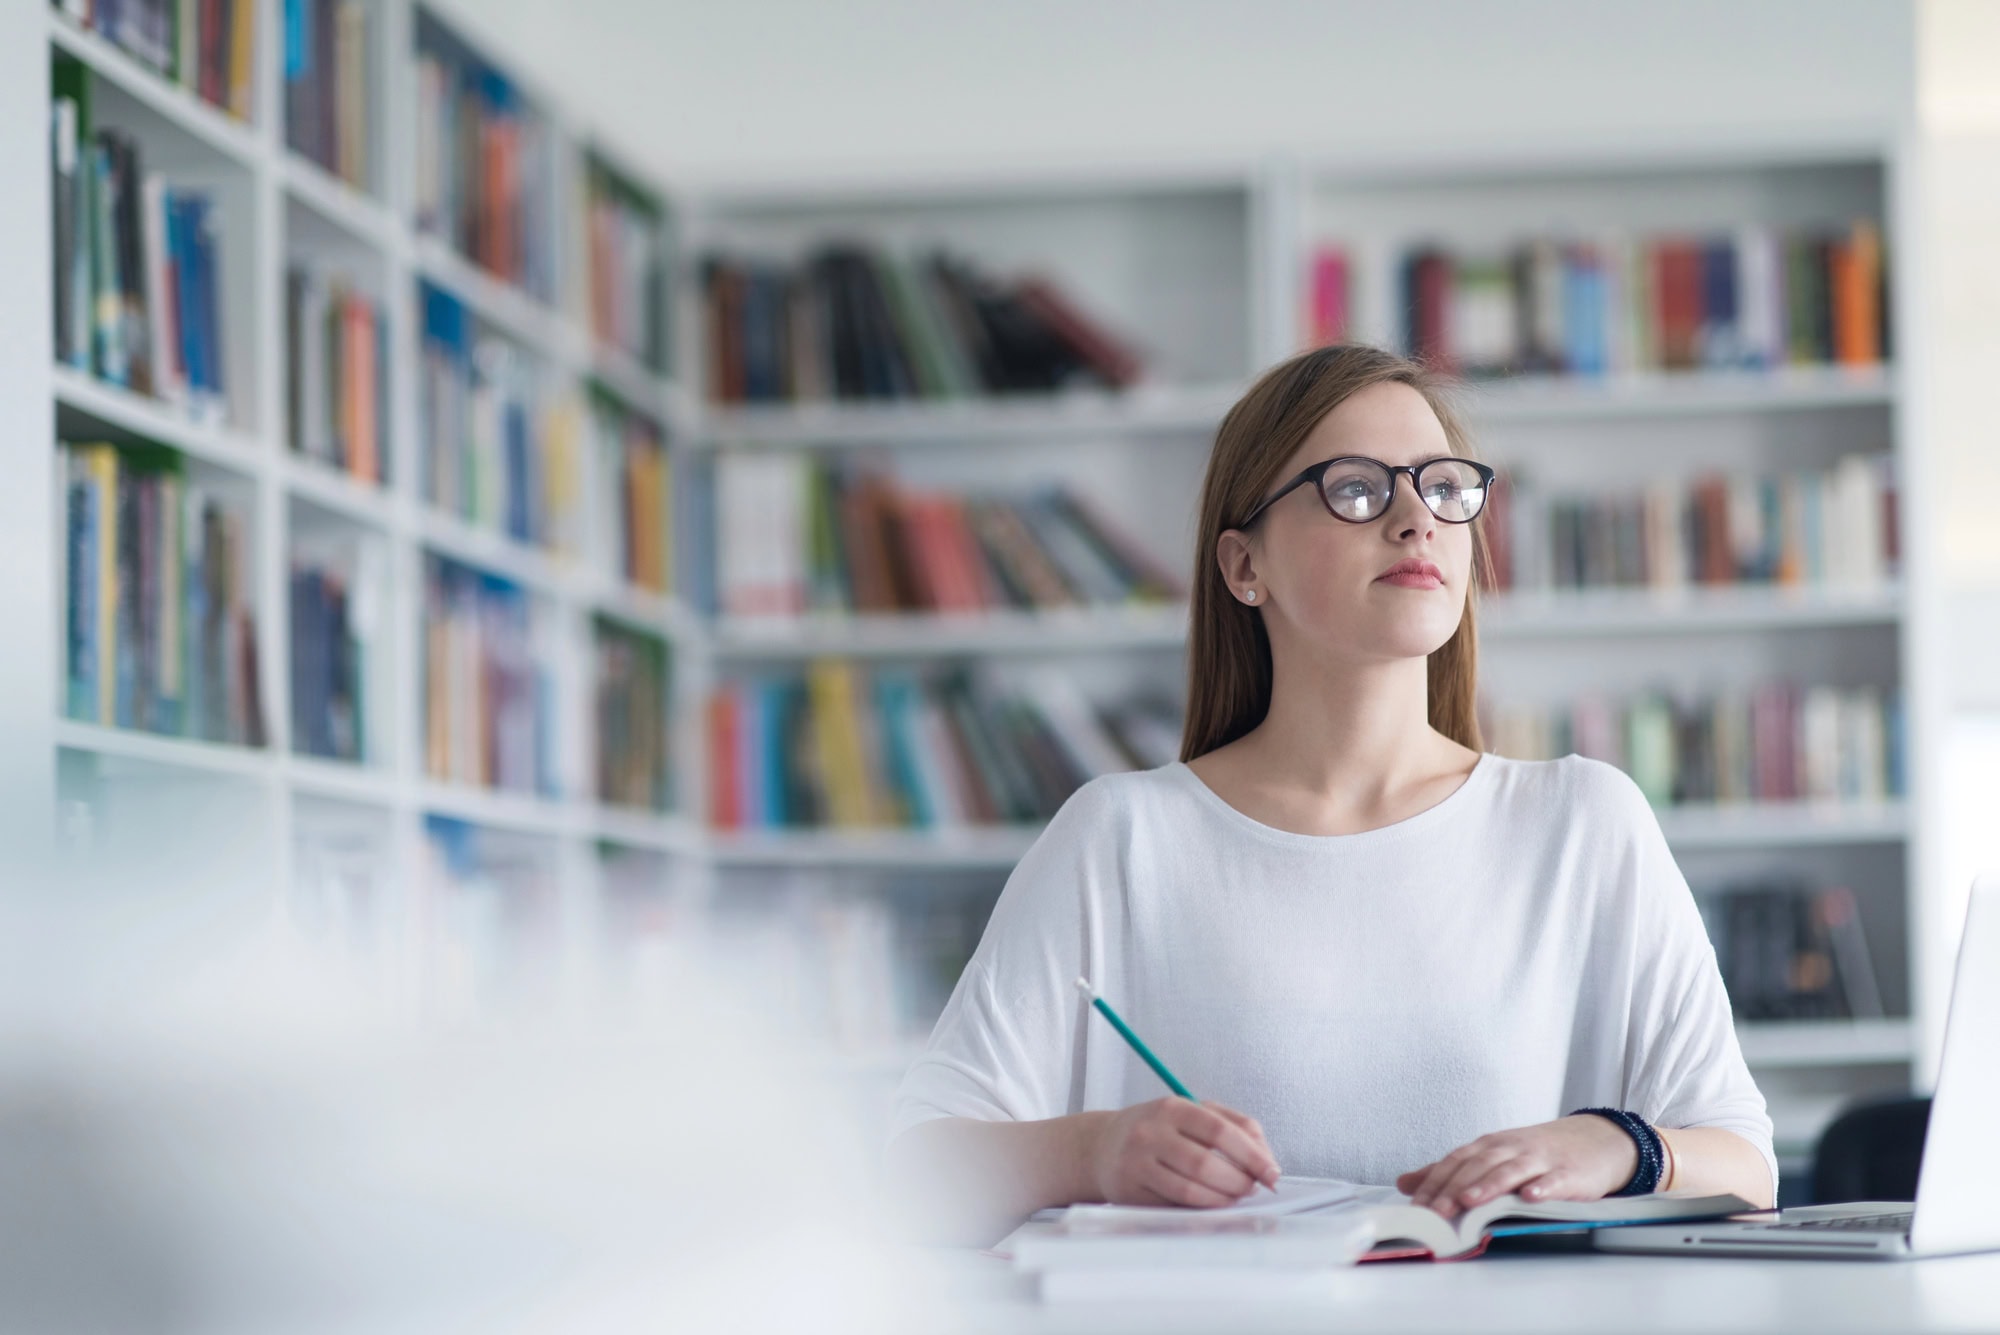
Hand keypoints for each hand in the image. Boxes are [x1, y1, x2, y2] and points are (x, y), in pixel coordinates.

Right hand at [1087, 1098, 1282, 1207]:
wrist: (1101, 1146)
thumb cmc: (1157, 1130)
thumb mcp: (1191, 1113)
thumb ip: (1234, 1126)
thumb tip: (1267, 1159)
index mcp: (1172, 1107)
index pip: (1219, 1130)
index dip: (1252, 1154)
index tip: (1271, 1171)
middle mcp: (1151, 1132)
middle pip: (1206, 1163)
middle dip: (1239, 1181)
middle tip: (1253, 1188)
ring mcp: (1137, 1162)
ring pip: (1191, 1190)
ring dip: (1223, 1198)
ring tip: (1236, 1196)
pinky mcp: (1130, 1190)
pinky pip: (1174, 1205)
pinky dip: (1202, 1208)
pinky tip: (1213, 1203)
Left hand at [1394, 1115, 1638, 1219]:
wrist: (1594, 1140)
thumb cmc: (1537, 1153)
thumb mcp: (1492, 1157)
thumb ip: (1450, 1172)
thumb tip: (1405, 1183)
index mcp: (1489, 1146)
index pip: (1455, 1162)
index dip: (1435, 1183)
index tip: (1417, 1206)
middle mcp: (1510, 1149)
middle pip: (1478, 1167)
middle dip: (1455, 1188)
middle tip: (1436, 1211)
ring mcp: (1540, 1160)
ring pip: (1510, 1171)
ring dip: (1489, 1185)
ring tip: (1470, 1201)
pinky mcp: (1569, 1173)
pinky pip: (1553, 1180)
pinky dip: (1542, 1187)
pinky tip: (1531, 1197)